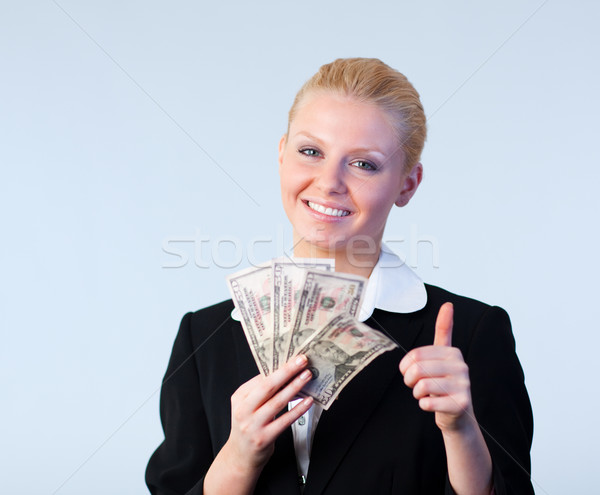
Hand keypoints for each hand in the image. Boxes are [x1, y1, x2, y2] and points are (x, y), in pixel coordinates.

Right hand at [222, 355, 313, 473]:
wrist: (240, 457)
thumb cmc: (248, 427)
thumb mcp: (247, 406)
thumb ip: (261, 392)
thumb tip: (285, 373)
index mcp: (239, 398)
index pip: (260, 378)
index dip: (277, 367)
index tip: (292, 357)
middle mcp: (243, 410)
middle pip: (267, 387)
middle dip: (286, 371)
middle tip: (301, 360)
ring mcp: (253, 425)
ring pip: (277, 402)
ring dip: (294, 387)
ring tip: (307, 376)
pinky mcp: (264, 438)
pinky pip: (284, 421)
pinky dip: (297, 409)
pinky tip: (308, 401)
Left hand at [399, 302, 474, 432]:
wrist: (457, 415)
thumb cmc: (443, 382)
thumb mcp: (442, 356)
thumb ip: (444, 330)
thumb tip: (448, 304)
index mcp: (453, 352)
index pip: (416, 355)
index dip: (406, 366)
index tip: (410, 370)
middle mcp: (461, 366)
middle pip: (418, 369)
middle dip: (409, 380)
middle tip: (414, 384)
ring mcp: (464, 385)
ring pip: (422, 386)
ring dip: (417, 393)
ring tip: (425, 393)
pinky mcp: (461, 404)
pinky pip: (428, 402)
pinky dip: (424, 404)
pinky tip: (432, 404)